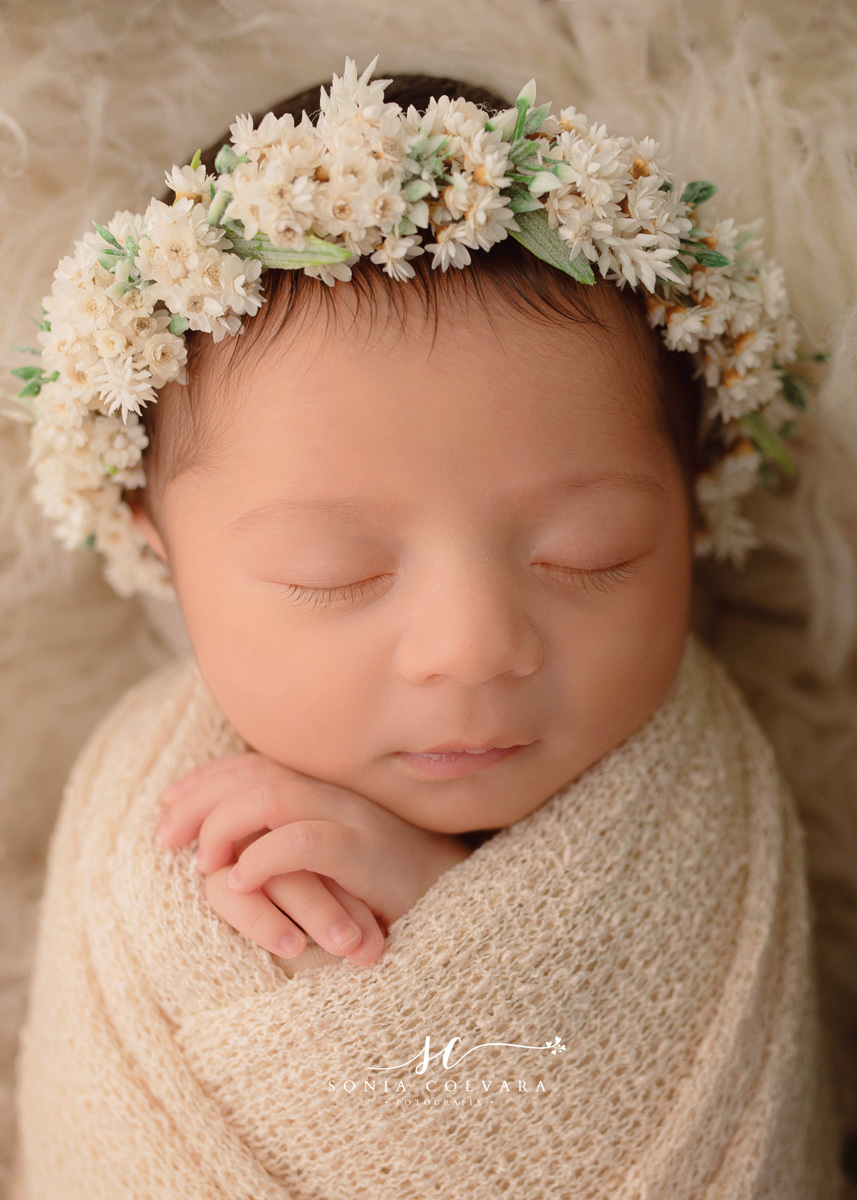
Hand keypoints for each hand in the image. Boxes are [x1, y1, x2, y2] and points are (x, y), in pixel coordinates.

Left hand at [156, 751, 471, 965]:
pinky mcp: (366, 853)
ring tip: (203, 863)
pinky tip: (239, 880)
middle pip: (253, 773)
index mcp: (327, 789)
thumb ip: (296, 837)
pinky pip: (305, 843)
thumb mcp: (336, 857)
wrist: (462, 903)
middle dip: (199, 799)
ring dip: (224, 826)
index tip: (168, 803)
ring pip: (271, 796)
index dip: (206, 780)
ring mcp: (353, 818)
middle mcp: (336, 794)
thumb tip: (236, 850)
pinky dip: (264, 858)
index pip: (254, 764)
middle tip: (165, 835)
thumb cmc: (393, 888)